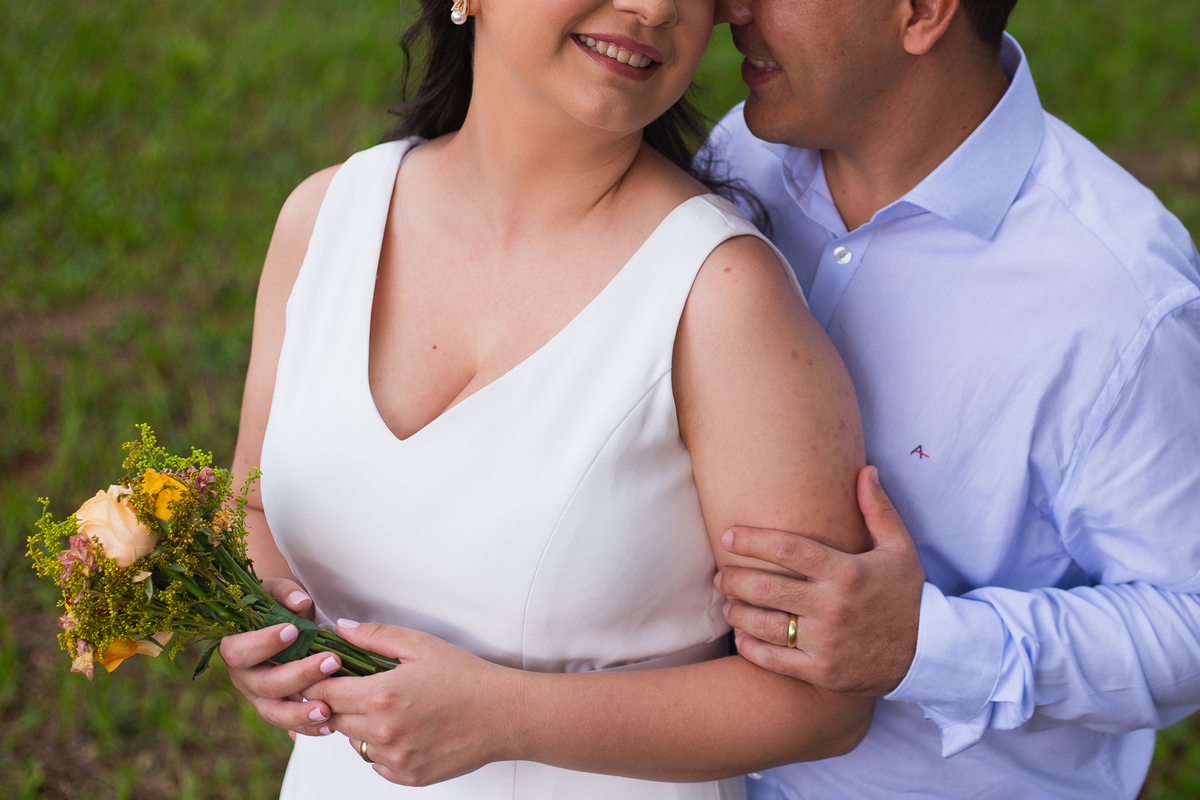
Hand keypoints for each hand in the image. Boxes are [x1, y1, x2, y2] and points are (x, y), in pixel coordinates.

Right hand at [218, 578, 340, 737]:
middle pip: (264, 685)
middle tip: (331, 661)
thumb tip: (300, 602)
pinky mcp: (278, 709)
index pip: (240, 651)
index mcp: (234, 648)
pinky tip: (331, 726)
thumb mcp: (274, 592)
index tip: (293, 631)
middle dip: (298, 675)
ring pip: (274, 713)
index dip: (264, 644)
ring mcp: (259, 697)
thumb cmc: (274, 606)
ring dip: (301, 714)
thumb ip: (284, 593)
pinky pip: (290, 725)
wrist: (278, 623)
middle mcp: (244, 677)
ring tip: (327, 709)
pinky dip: (309, 728)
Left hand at [304, 620, 521, 786]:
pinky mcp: (408, 776)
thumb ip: (375, 637)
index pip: (323, 693)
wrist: (504, 714)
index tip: (324, 675)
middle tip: (359, 688)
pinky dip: (382, 748)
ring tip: (388, 708)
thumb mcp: (421, 645)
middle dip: (338, 702)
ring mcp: (395, 759)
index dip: (318, 682)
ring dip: (359, 727)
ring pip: (354, 743)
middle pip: (333, 719)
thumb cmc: (466, 677)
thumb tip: (342, 629)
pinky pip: (376, 764)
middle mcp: (383, 732)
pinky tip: (404, 729)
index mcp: (381, 695)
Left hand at [716, 466, 924, 695]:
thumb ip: (877, 510)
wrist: (931, 654)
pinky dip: (752, 648)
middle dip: (735, 579)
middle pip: (767, 587)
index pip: (789, 549)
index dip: (753, 540)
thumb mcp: (900, 549)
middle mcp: (833, 607)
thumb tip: (864, 470)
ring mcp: (826, 641)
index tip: (728, 536)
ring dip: (738, 613)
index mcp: (847, 572)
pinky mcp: (823, 671)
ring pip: (765, 625)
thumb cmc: (909, 596)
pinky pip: (776, 661)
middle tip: (720, 575)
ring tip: (727, 604)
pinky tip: (742, 637)